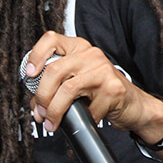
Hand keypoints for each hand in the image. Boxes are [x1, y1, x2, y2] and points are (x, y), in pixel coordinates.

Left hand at [24, 32, 162, 142]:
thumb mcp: (75, 85)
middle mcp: (90, 55)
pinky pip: (87, 108)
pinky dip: (80, 121)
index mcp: (78, 49)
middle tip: (41, 112)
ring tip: (51, 123)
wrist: (133, 105)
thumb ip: (53, 90)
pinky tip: (81, 122)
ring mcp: (102, 70)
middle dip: (42, 96)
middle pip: (54, 70)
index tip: (29, 74)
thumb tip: (35, 107)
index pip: (51, 40)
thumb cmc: (101, 94)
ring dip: (55, 111)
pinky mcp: (112, 89)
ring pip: (67, 89)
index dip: (36, 55)